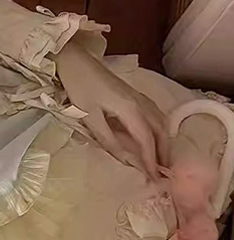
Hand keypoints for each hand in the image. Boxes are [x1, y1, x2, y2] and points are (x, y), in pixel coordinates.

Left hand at [54, 42, 167, 177]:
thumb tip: (124, 159)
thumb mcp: (90, 117)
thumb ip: (107, 139)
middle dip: (164, 152)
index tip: (154, 178)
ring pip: (160, 121)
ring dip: (164, 141)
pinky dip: (159, 129)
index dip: (151, 160)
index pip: (147, 140)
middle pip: (160, 130)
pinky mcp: (133, 94)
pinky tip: (155, 136)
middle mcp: (140, 102)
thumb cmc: (79, 87)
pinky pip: (154, 114)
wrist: (75, 61)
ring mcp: (139, 97)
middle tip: (164, 172)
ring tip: (162, 158)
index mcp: (130, 109)